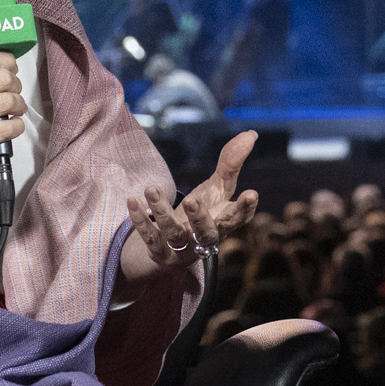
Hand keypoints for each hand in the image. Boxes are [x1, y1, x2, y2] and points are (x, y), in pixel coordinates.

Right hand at [0, 48, 27, 193]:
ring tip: (15, 111)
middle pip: (3, 77)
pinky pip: (7, 128)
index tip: (11, 67)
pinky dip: (16, 127)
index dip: (7, 61)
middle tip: (14, 91)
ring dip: (18, 106)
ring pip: (9, 101)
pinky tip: (11, 127)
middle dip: (15, 85)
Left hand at [121, 131, 263, 284]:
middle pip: (206, 232)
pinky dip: (141, 220)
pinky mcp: (159, 251)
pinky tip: (133, 201)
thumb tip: (250, 134)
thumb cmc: (203, 212)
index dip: (246, 208)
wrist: (174, 247)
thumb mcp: (217, 188)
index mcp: (223, 222)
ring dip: (162, 213)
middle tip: (192, 200)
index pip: (239, 217)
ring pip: (174, 234)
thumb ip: (231, 164)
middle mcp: (205, 238)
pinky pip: (149, 237)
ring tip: (152, 190)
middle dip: (200, 218)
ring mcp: (182, 248)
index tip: (251, 193)